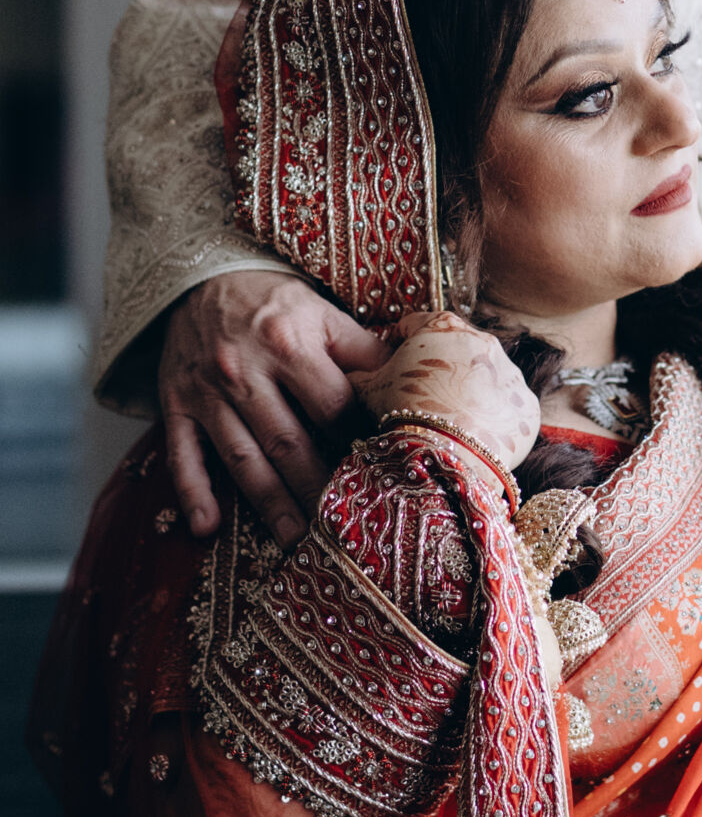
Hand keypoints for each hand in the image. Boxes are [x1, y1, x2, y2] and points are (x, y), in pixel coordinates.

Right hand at [158, 271, 388, 546]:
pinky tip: (206, 527)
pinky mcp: (176, 404)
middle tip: (339, 531)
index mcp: (289, 343)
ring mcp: (207, 392)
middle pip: (288, 441)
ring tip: (294, 540)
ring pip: (242, 457)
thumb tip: (409, 376)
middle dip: (315, 489)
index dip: (355, 441)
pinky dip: (192, 491)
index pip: (331, 406)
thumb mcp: (321, 311)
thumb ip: (362, 349)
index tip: (376, 475)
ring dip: (268, 503)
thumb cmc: (272, 301)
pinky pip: (182, 454)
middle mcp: (246, 370)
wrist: (198, 276)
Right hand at [348, 311, 541, 476]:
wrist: (444, 456)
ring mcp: (510, 374)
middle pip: (456, 351)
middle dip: (440, 370)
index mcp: (443, 326)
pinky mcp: (527, 408)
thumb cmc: (403, 414)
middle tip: (421, 398)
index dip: (400, 343)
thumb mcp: (369, 388)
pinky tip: (472, 439)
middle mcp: (484, 341)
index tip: (393, 362)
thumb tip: (351, 374)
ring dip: (470, 395)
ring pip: (486, 380)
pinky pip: (508, 411)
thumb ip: (360, 374)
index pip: (416, 324)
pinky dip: (493, 422)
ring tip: (448, 424)